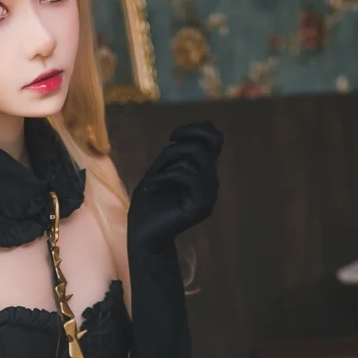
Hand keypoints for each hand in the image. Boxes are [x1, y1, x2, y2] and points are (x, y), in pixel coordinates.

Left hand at [127, 120, 223, 251]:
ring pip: (196, 158)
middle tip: (162, 154)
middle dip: (181, 142)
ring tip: (153, 178)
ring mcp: (209, 195)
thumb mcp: (164, 167)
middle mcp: (211, 183)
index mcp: (204, 173)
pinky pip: (188, 175)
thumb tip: (208, 122)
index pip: (214, 139)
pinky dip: (164, 176)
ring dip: (168, 161)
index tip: (172, 137)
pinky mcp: (201, 206)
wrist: (142, 234)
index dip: (197, 129)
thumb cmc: (149, 202)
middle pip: (206, 144)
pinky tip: (151, 189)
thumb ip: (182, 149)